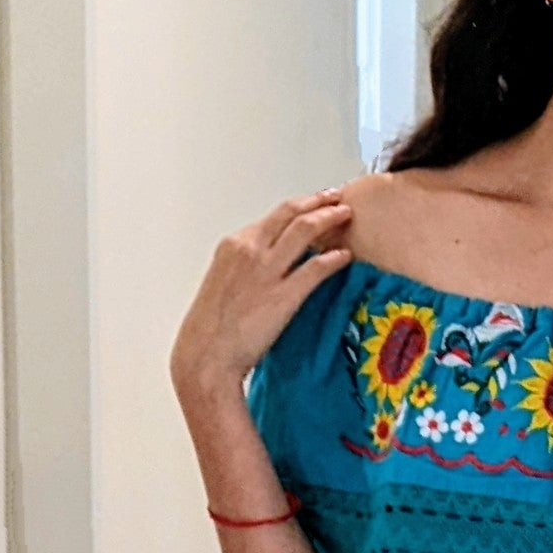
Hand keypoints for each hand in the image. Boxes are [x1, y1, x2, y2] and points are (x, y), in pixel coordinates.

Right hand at [169, 188, 355, 402]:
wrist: (206, 356)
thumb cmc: (212, 329)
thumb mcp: (223, 283)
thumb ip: (246, 266)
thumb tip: (266, 263)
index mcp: (234, 245)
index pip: (273, 217)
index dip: (298, 207)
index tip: (313, 204)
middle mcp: (250, 250)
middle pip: (290, 212)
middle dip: (317, 200)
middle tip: (336, 197)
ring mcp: (267, 271)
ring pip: (305, 229)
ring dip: (330, 217)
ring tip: (346, 215)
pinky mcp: (283, 296)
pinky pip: (315, 268)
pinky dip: (334, 258)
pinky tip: (345, 256)